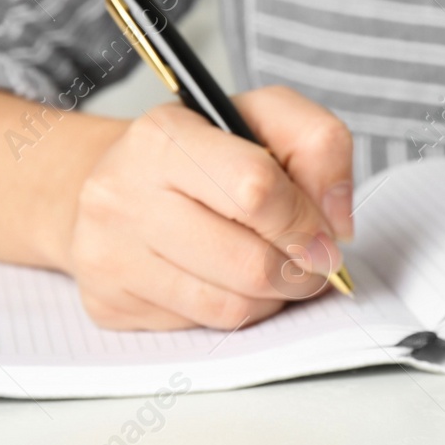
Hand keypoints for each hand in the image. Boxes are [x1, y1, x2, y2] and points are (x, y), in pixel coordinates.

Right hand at [61, 87, 353, 329]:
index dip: (306, 220)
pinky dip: (234, 310)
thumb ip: (320, 145)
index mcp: (164, 137)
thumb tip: (336, 223)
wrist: (118, 182)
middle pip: (250, 263)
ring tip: (274, 267)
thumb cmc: (203, 152)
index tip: (324, 232)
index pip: (256, 190)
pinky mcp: (109, 303)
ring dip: (273, 297)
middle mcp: (123, 194)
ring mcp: (109, 254)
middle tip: (309, 260)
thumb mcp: (265, 117)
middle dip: (300, 270)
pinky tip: (229, 280)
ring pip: (231, 306)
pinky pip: (202, 327)